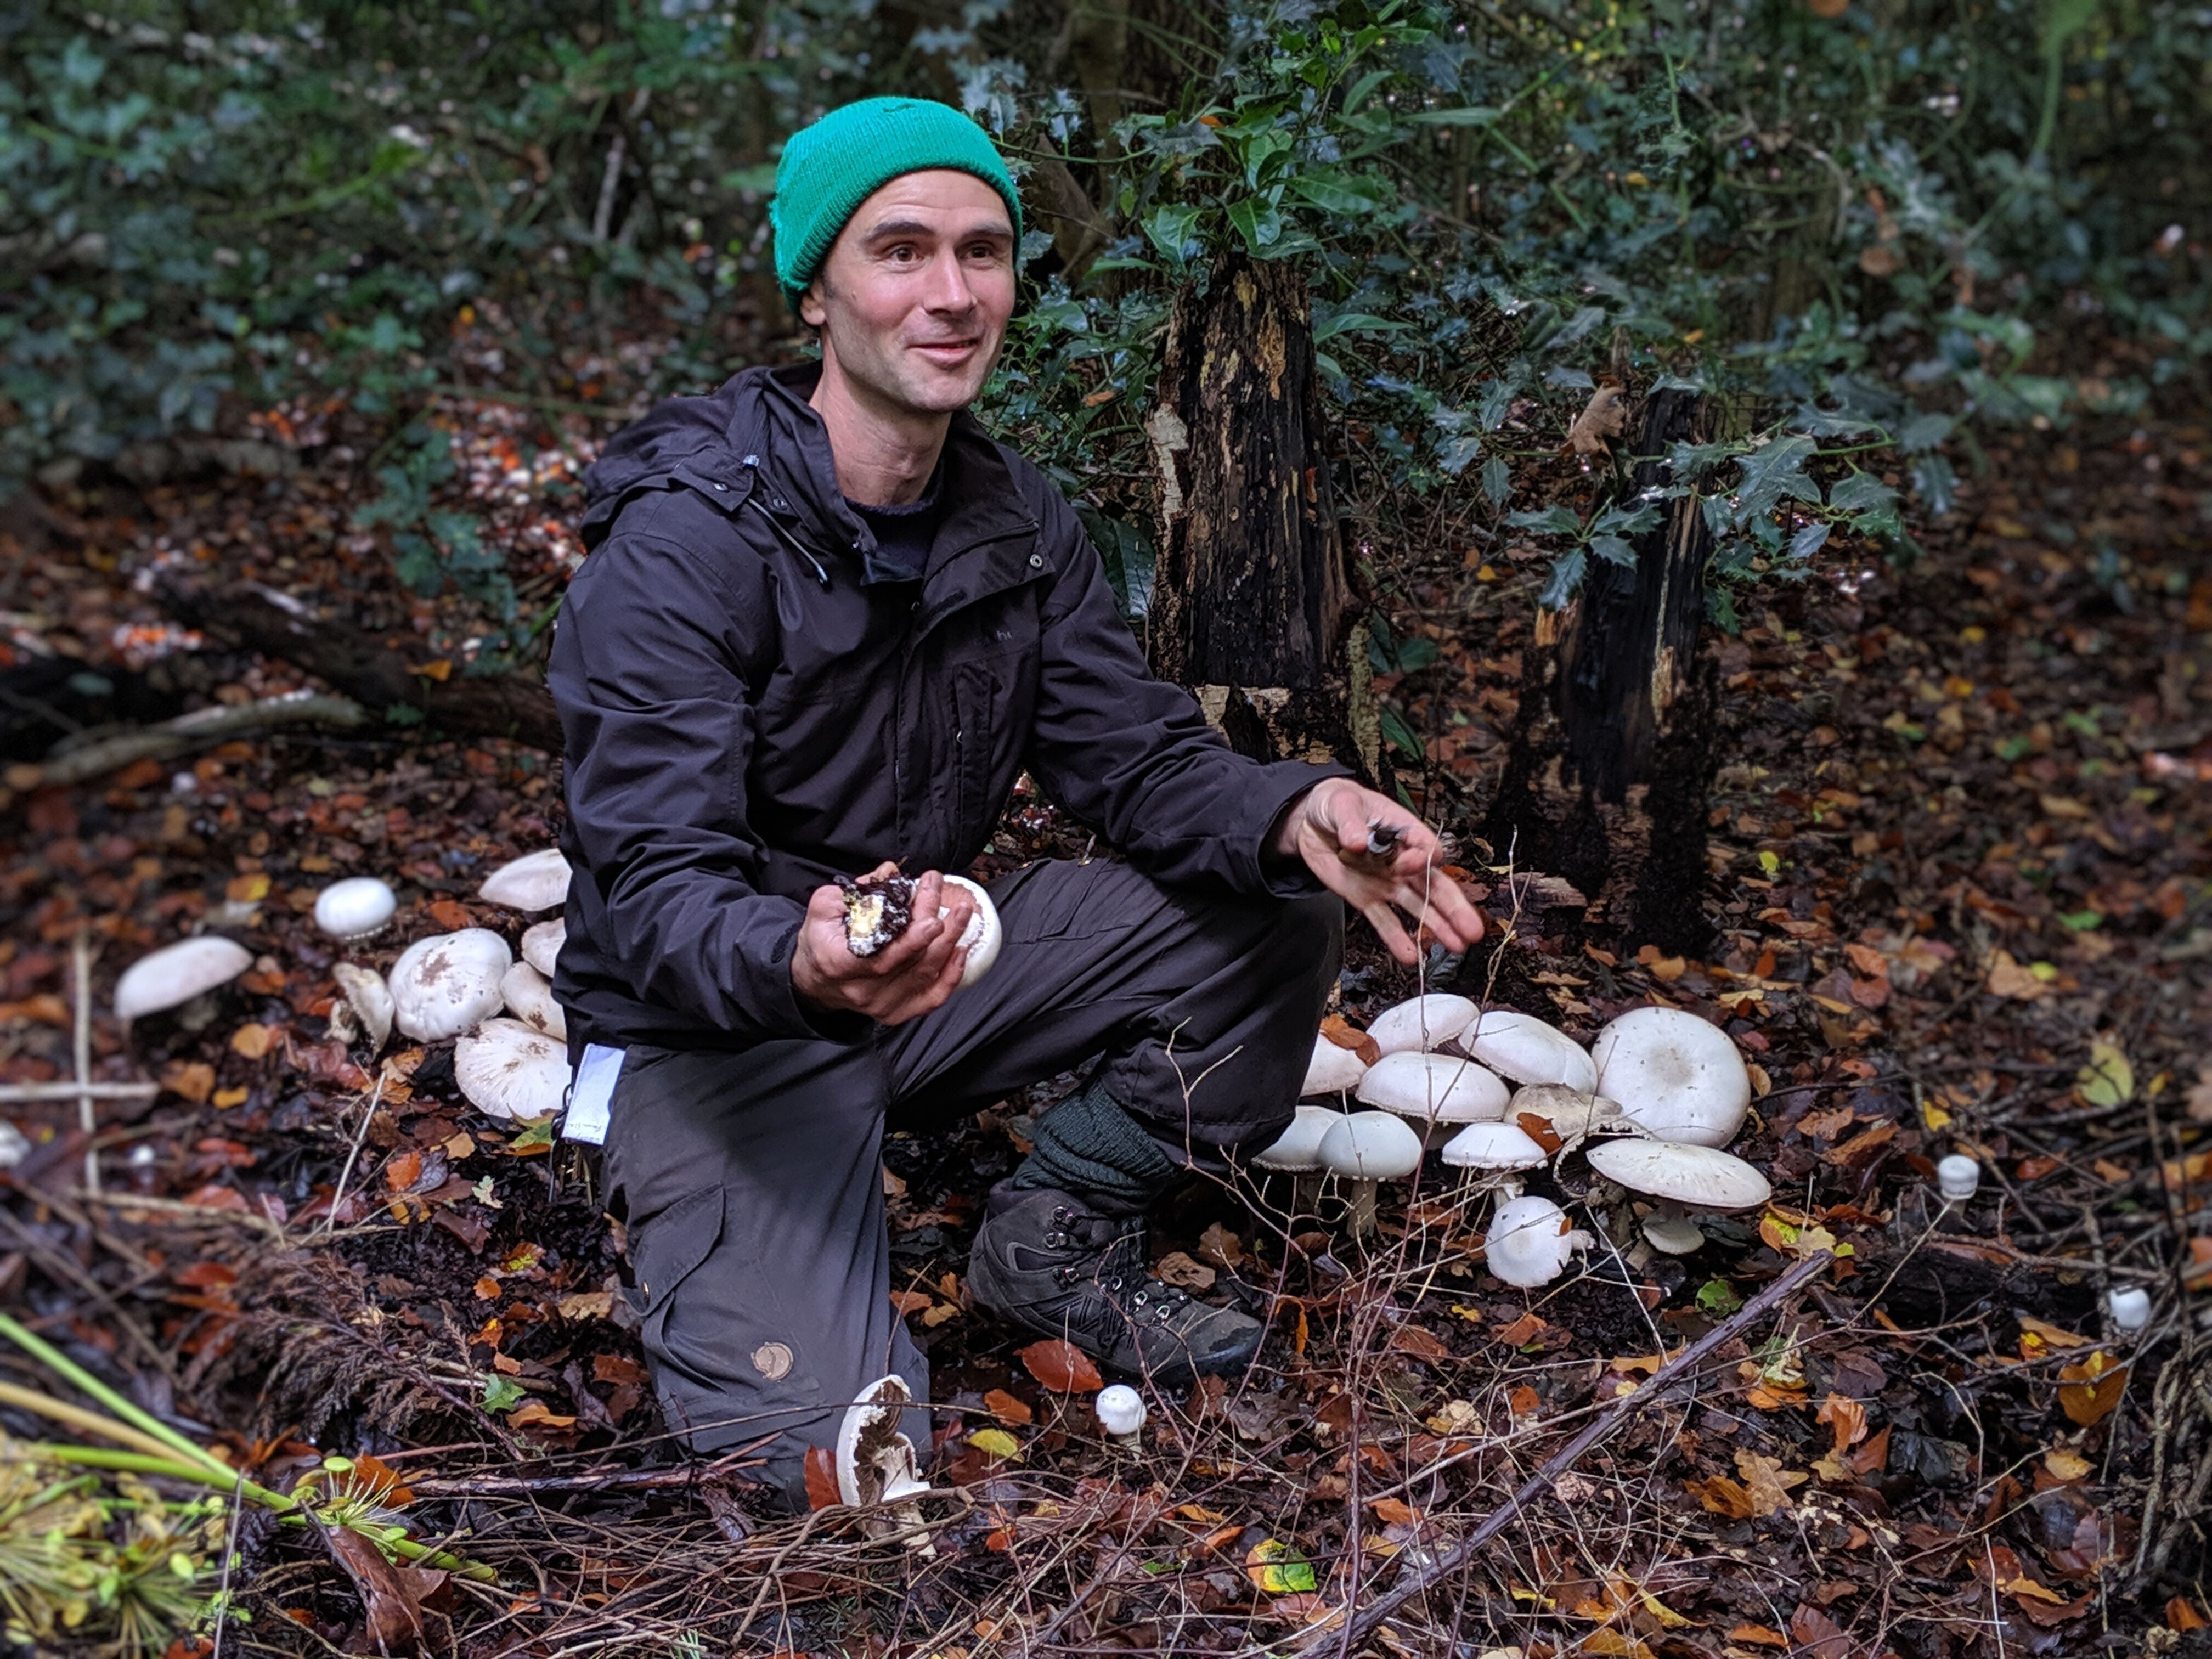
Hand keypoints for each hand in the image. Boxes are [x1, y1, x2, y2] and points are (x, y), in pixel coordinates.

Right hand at [790, 862, 980, 1024]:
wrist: (814, 980)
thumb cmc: (820, 941)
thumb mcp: (824, 908)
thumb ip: (857, 890)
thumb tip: (890, 872)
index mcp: (839, 964)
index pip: (880, 957)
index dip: (910, 942)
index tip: (932, 921)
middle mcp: (861, 989)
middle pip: (909, 962)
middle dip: (937, 927)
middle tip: (950, 899)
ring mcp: (880, 1005)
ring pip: (925, 977)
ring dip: (950, 944)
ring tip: (962, 915)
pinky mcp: (895, 1012)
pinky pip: (931, 999)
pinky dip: (951, 976)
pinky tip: (961, 950)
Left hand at [1273, 778, 1484, 965]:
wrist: (1312, 821)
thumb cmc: (1336, 804)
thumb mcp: (1340, 805)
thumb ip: (1350, 823)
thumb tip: (1358, 842)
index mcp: (1402, 831)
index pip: (1424, 847)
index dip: (1423, 858)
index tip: (1414, 863)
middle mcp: (1401, 860)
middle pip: (1433, 884)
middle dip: (1453, 907)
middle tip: (1473, 929)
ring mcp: (1386, 881)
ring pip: (1417, 906)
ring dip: (1437, 927)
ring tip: (1457, 946)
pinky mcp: (1366, 897)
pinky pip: (1384, 920)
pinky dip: (1395, 938)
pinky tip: (1410, 956)